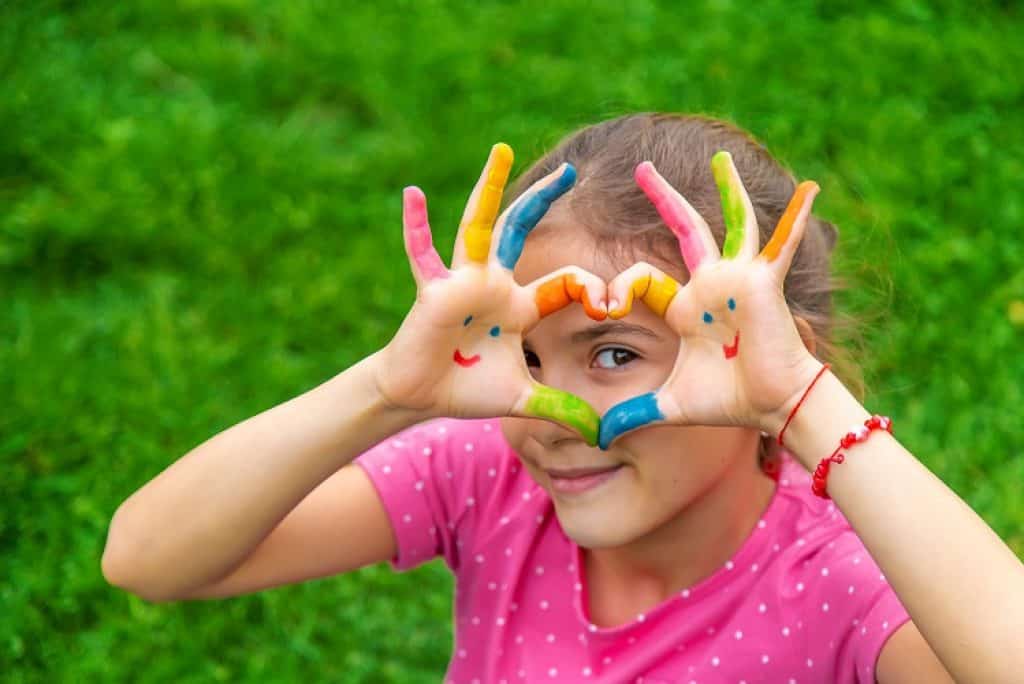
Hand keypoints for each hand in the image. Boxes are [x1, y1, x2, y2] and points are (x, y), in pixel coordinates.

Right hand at [376, 144, 607, 444]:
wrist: (421, 396)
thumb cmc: (467, 389)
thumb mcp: (522, 398)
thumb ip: (559, 408)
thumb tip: (599, 435)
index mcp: (520, 304)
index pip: (565, 283)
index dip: (591, 290)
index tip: (611, 304)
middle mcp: (494, 282)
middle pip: (522, 232)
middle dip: (544, 199)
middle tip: (570, 170)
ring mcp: (464, 281)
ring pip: (480, 227)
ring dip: (490, 189)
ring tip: (502, 152)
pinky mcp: (435, 290)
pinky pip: (423, 254)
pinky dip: (415, 226)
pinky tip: (411, 193)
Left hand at [598, 152, 823, 448]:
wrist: (772, 405)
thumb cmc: (727, 401)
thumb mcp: (669, 404)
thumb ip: (633, 414)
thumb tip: (599, 436)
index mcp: (684, 306)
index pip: (641, 278)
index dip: (616, 289)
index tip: (602, 306)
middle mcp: (710, 283)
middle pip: (684, 228)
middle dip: (663, 197)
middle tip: (641, 168)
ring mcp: (738, 278)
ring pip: (731, 222)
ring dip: (726, 189)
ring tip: (718, 157)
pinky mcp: (764, 282)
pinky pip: (781, 244)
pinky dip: (796, 218)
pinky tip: (810, 188)